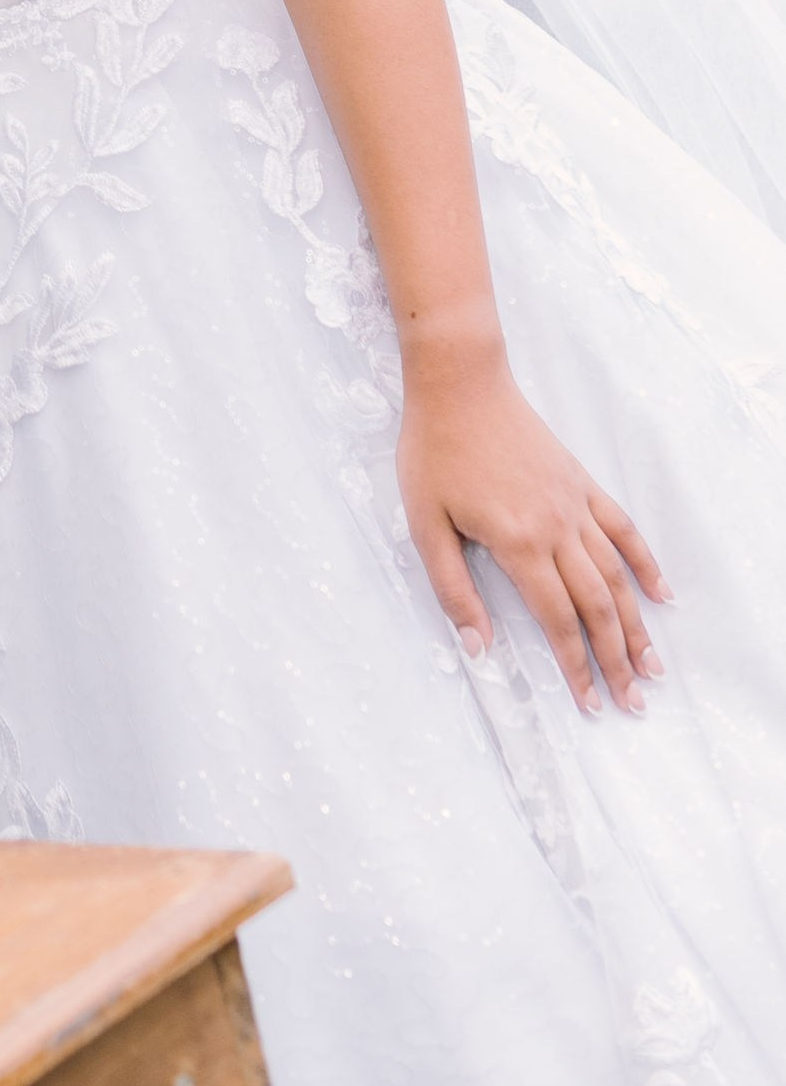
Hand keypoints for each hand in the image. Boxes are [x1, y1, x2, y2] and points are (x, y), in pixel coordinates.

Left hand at [398, 343, 667, 714]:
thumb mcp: (424, 523)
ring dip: (636, 624)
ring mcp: (574, 504)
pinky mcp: (580, 482)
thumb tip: (478, 647)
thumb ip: (452, 589)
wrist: (460, 382)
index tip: (590, 703)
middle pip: (596, 607)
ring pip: (616, 576)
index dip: (576, 667)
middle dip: (617, 660)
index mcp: (518, 544)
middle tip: (634, 702)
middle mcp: (557, 529)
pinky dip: (645, 563)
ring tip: (654, 666)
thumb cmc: (434, 451)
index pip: (557, 620)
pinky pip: (622, 529)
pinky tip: (662, 592)